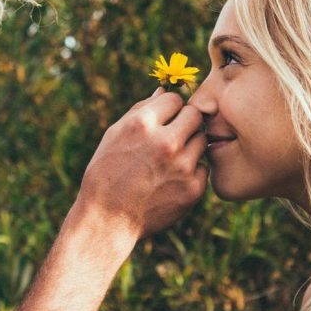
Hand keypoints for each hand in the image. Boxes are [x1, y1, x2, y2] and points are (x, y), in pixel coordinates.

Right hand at [78, 89, 207, 241]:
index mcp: (143, 124)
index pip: (175, 99)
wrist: (108, 220)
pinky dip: (191, 171)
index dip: (169, 109)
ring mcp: (182, 166)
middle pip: (195, 116)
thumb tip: (164, 90)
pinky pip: (203, 167)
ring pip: (202, 140)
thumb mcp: (114, 135)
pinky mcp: (193, 189)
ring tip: (169, 160)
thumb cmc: (106, 173)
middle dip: (185, 123)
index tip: (163, 121)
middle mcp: (166, 142)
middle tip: (171, 137)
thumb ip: (141, 109)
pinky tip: (171, 179)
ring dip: (190, 145)